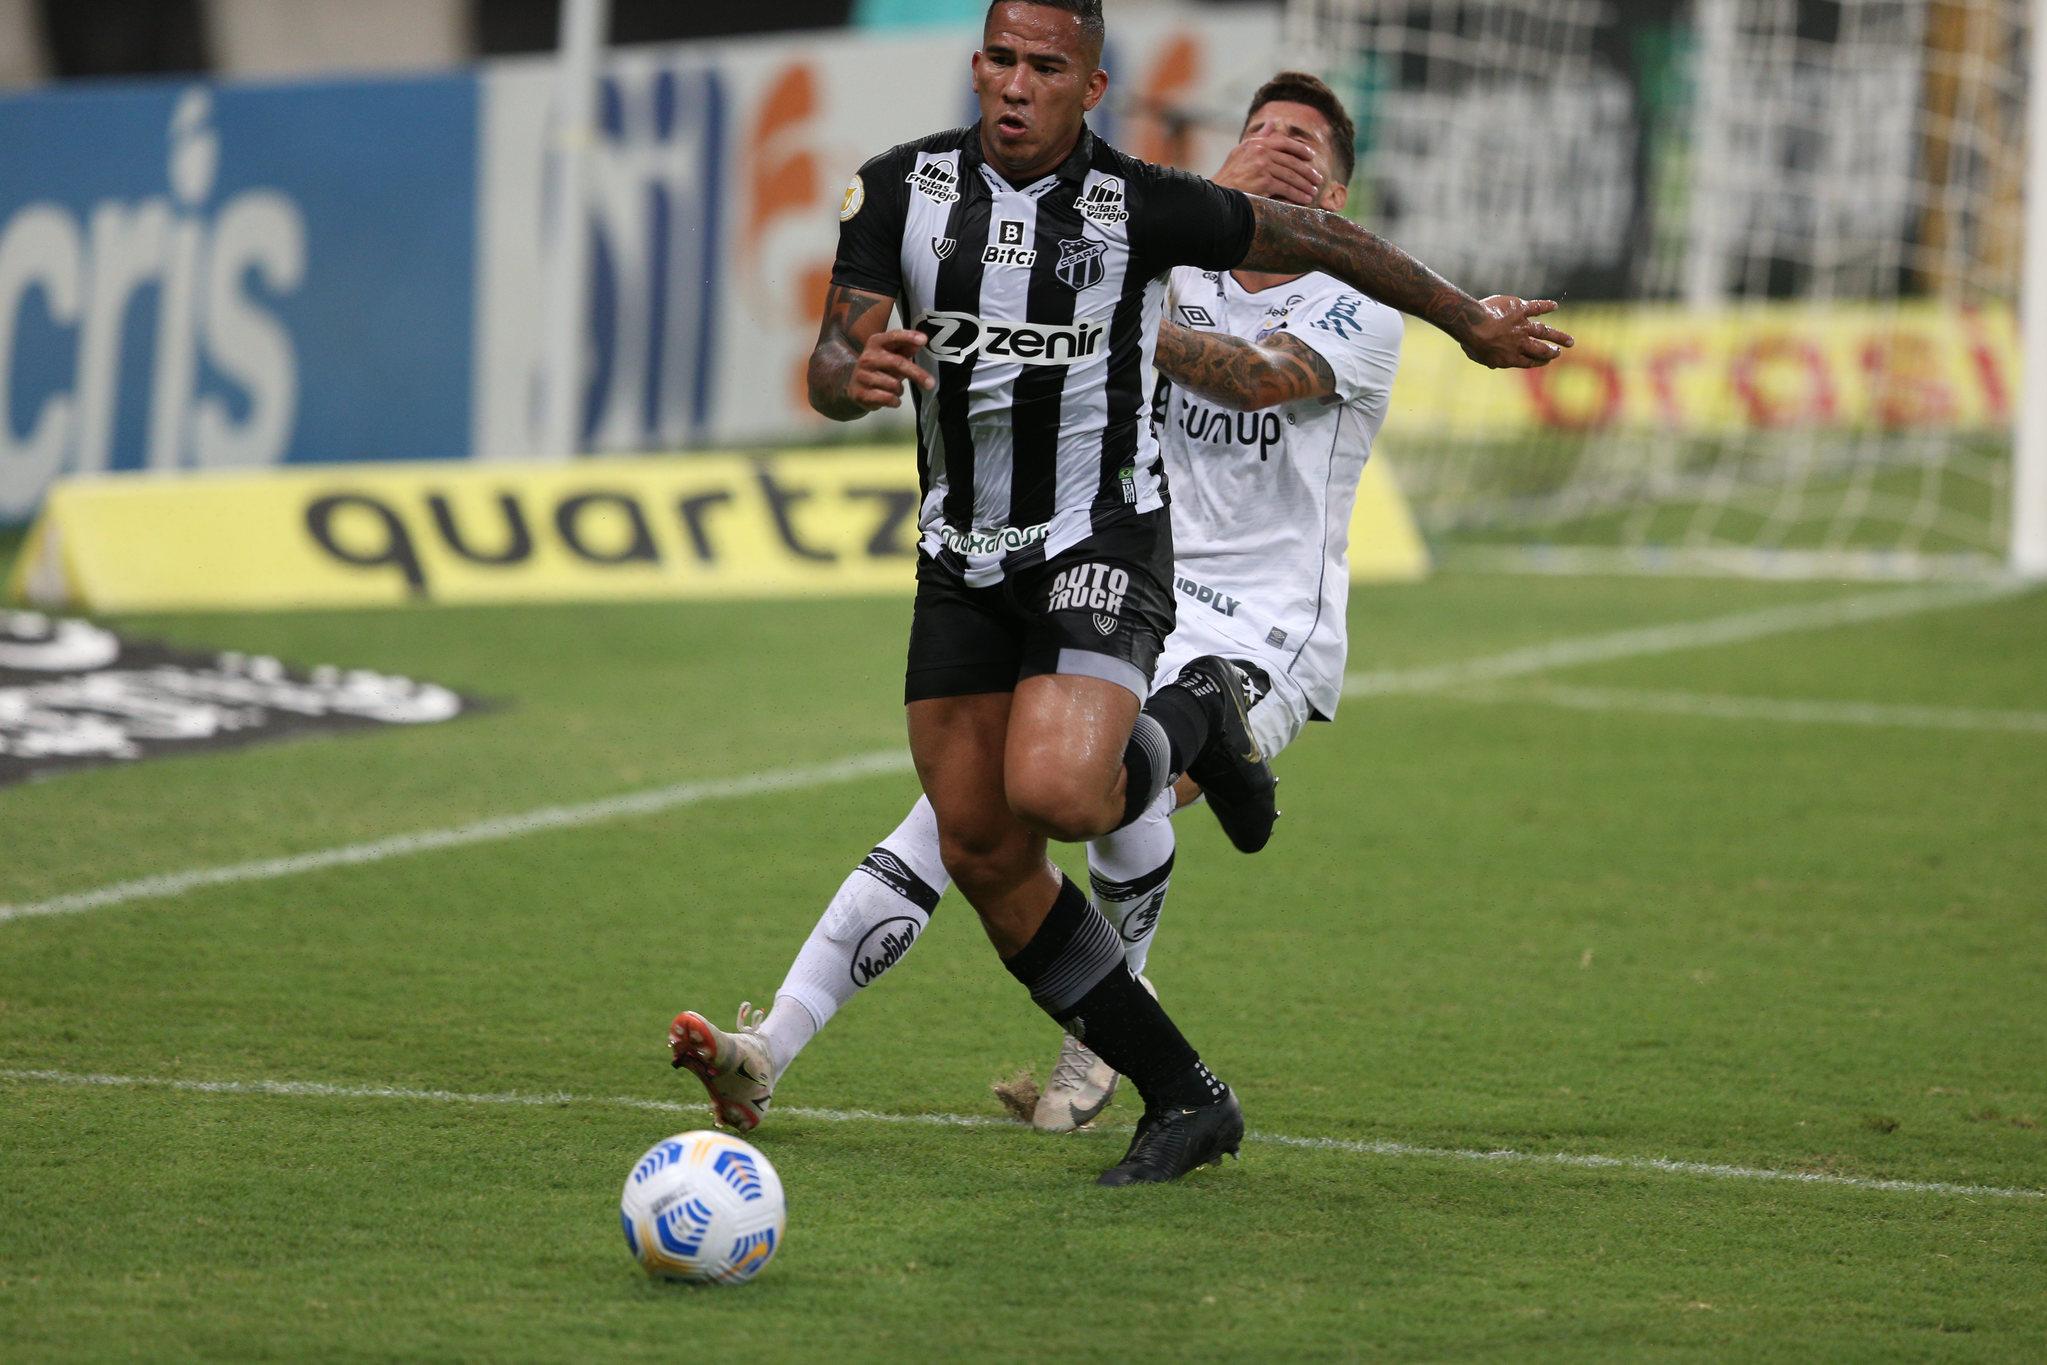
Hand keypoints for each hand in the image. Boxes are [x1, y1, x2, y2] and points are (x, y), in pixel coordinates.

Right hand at [847, 329, 935, 408]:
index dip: (909, 337)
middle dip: (917, 374)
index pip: (894, 337)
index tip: (924, 340)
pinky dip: (895, 401)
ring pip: (894, 385)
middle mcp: (867, 357)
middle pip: (897, 363)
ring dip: (900, 390)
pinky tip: (892, 399)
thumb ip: (906, 349)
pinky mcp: (860, 394)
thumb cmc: (879, 368)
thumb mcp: (891, 355)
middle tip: (931, 384)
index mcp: (876, 343)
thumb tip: (921, 342)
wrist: (853, 386)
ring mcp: (862, 376)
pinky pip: (887, 398)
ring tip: (895, 389)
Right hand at [1213, 132, 1323, 205]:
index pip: (1284, 142)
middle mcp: (1261, 152)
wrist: (1217, 196)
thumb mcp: (1242, 152)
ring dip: (1305, 185)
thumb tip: (1273, 122)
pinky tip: (1305, 200)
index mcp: (1257, 143)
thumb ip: (1260, 137)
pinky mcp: (1265, 182)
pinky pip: (1287, 189)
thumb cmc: (1229, 176)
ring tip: (1314, 191)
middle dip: (1307, 171)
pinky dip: (1298, 195)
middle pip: (1291, 161)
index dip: (1300, 149)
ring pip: (1291, 176)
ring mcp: (1263, 167)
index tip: (1311, 156)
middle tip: (1318, 179)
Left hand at [1458, 296, 1573, 368]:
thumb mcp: (1478, 356)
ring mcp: (1522, 326)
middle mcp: (1520, 343)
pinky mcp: (1521, 309)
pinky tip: (1555, 305)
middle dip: (1552, 352)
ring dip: (1558, 336)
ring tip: (1570, 341)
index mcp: (1511, 357)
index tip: (1546, 361)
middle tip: (1560, 352)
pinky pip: (1537, 307)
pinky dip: (1547, 305)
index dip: (1539, 362)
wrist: (1473, 325)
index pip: (1529, 362)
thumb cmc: (1471, 342)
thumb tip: (1492, 366)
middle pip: (1541, 350)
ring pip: (1545, 332)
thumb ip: (1488, 361)